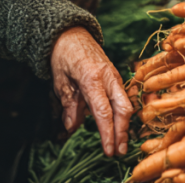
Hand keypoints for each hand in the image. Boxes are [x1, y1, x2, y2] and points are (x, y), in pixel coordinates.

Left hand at [50, 26, 131, 156]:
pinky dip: (121, 112)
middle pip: (122, 108)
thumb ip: (68, 103)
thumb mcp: (60, 80)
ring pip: (125, 102)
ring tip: (120, 144)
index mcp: (92, 78)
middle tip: (119, 152)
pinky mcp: (115, 75)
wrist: (72, 32)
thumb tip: (72, 127)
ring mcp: (114, 75)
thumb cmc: (64, 55)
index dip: (107, 133)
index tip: (108, 150)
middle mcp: (108, 76)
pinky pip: (121, 96)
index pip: (103, 111)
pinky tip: (118, 125)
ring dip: (124, 124)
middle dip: (122, 132)